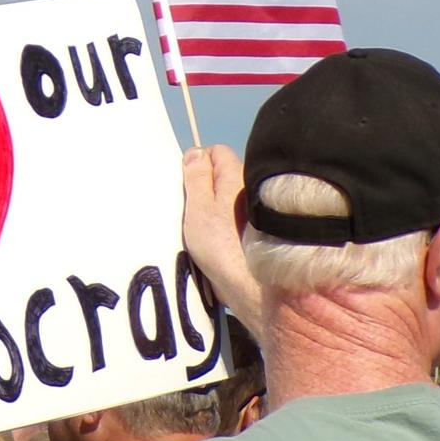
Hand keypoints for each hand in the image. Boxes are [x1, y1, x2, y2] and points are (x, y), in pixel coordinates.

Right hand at [182, 145, 261, 328]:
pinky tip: (214, 244)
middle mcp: (250, 189)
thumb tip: (196, 153)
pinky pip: (232, 220)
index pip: (216, 152)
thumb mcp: (199, 207)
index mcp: (237, 176)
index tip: (185, 184)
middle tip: (190, 210)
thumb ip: (196, 177)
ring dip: (213, 210)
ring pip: (227, 199)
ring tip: (200, 231)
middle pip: (222, 177)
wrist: (253, 288)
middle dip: (204, 188)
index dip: (197, 164)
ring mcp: (254, 212)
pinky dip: (223, 227)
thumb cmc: (224, 247)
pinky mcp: (254, 233)